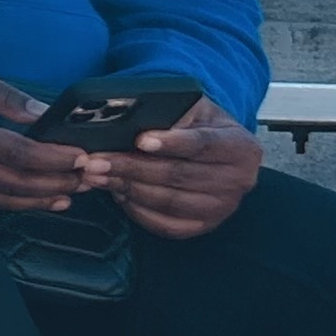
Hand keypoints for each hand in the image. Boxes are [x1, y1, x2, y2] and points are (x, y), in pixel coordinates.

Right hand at [0, 53, 91, 215]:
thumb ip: (5, 97)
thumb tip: (44, 115)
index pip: (16, 152)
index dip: (52, 159)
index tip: (81, 156)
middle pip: (14, 182)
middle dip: (56, 182)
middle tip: (90, 177)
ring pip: (2, 197)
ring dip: (41, 199)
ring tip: (74, 192)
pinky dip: (17, 203)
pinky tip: (41, 200)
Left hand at [79, 97, 261, 239]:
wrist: (218, 151)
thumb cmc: (201, 126)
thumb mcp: (195, 109)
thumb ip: (172, 113)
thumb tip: (131, 124)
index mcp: (240, 146)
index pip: (203, 144)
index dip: (171, 142)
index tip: (140, 140)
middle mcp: (238, 181)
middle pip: (178, 175)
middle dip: (131, 167)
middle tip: (96, 161)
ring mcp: (222, 208)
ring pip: (167, 201)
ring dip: (126, 188)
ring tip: (97, 176)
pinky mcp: (203, 226)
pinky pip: (164, 224)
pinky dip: (136, 209)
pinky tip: (118, 193)